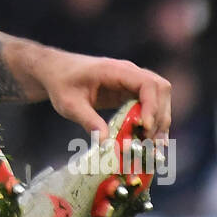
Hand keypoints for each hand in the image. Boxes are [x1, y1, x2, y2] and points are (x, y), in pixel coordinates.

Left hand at [30, 48, 171, 141]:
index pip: (147, 83)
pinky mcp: (130, 92)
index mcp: (115, 70)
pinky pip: (149, 104)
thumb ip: (88, 120)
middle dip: (159, 116)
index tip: (144, 127)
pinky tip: (149, 141)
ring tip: (152, 146)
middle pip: (160, 90)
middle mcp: (129, 73)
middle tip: (148, 141)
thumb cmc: (61, 83)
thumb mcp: (69, 104)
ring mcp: (131, 82)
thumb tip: (106, 143)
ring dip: (160, 121)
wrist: (56, 72)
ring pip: (159, 98)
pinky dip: (153, 121)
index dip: (152, 105)